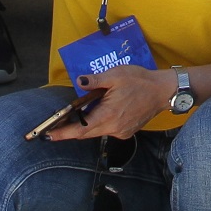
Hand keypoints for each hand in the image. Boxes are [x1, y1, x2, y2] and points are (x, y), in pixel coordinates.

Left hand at [44, 62, 177, 140]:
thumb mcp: (116, 75)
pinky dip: (98, 124)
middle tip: (54, 128)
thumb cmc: (140, 81)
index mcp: (108, 115)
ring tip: (75, 117)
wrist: (163, 91)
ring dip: (84, 126)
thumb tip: (79, 81)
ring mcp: (120, 131)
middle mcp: (113, 128)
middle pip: (85, 133)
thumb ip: (95, 80)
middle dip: (69, 131)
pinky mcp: (126, 131)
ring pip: (96, 132)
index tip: (48, 135)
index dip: (62, 133)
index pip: (79, 129)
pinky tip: (99, 113)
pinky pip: (106, 130)